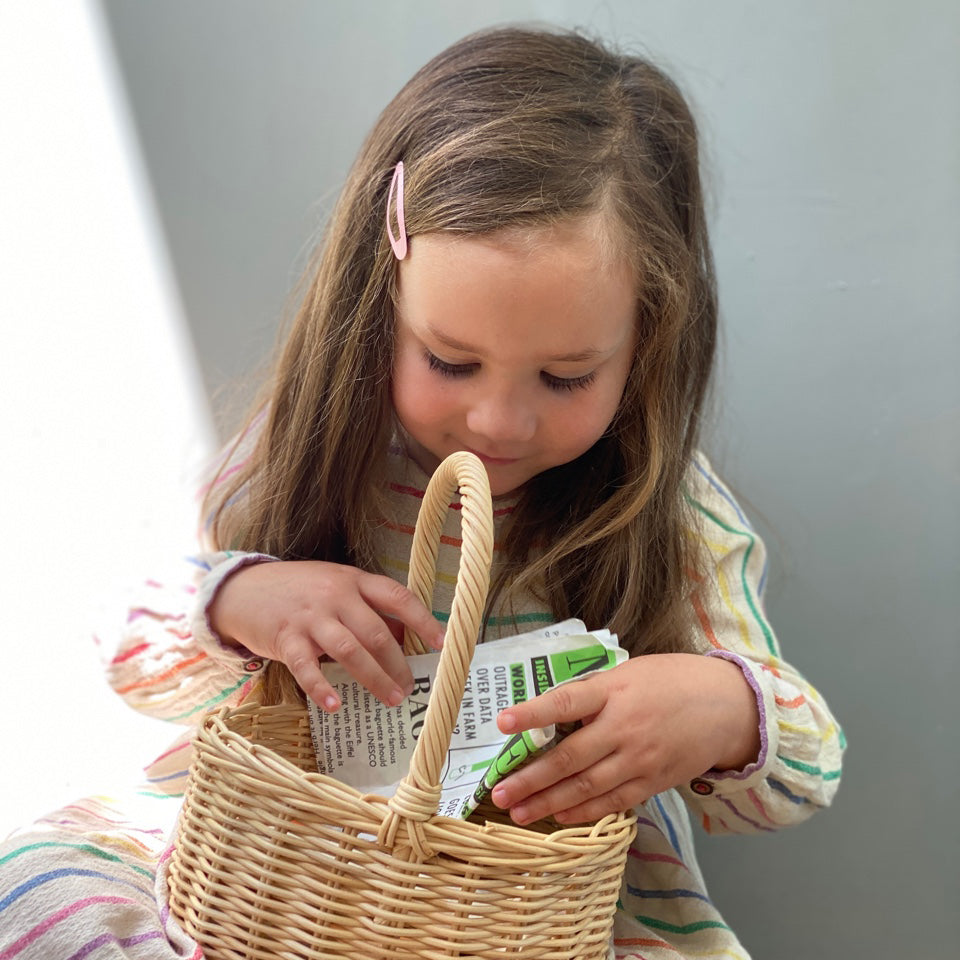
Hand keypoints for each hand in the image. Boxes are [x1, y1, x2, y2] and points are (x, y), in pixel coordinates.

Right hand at [209, 560, 444, 711]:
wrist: (243, 589)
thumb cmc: (300, 592)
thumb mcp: (336, 589)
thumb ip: (367, 610)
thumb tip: (404, 640)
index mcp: (353, 580)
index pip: (397, 597)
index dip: (423, 620)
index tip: (442, 642)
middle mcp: (335, 595)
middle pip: (377, 632)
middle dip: (398, 663)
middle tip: (410, 688)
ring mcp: (310, 616)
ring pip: (350, 650)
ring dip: (374, 678)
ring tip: (391, 699)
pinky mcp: (285, 637)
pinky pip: (307, 667)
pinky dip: (323, 688)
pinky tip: (336, 706)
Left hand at [491, 653, 760, 824]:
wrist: (726, 705)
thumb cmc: (670, 681)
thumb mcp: (628, 673)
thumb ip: (592, 693)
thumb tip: (550, 713)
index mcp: (614, 691)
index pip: (566, 701)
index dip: (533, 713)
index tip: (501, 722)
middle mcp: (624, 727)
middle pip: (569, 757)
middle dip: (530, 778)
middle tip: (498, 793)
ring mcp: (639, 759)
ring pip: (586, 787)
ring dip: (548, 803)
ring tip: (517, 813)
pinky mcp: (653, 781)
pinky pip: (612, 802)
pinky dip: (584, 813)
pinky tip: (559, 818)